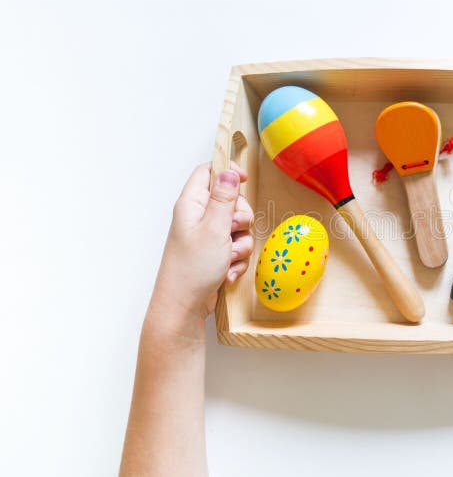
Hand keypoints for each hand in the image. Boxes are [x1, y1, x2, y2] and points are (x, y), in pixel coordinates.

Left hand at [151, 163, 254, 331]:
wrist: (184, 307)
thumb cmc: (191, 269)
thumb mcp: (214, 229)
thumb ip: (224, 198)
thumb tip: (228, 171)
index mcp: (192, 204)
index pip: (208, 172)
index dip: (227, 171)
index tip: (243, 180)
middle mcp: (198, 217)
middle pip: (231, 200)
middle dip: (241, 217)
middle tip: (232, 230)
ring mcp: (207, 236)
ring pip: (238, 227)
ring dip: (240, 243)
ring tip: (227, 257)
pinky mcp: (215, 253)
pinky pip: (237, 247)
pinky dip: (236, 259)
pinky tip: (226, 271)